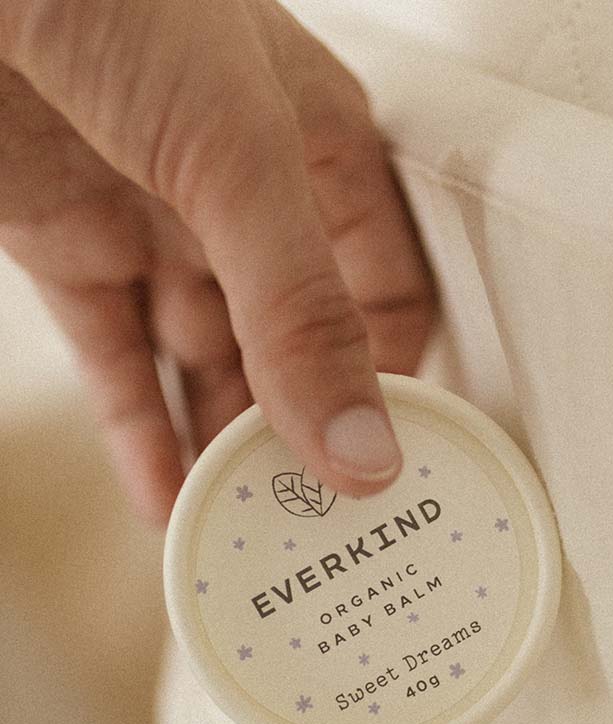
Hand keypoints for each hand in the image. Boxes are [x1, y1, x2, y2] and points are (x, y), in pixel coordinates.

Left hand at [0, 0, 435, 524]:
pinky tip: (162, 500)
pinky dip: (140, 433)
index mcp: (323, 157)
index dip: (394, 382)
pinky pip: (120, 362)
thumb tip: (365, 450)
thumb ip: (302, 312)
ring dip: (222, 448)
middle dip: (304, 433)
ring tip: (242, 533)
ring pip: (209, 364)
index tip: (390, 467)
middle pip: (299, 347)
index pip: (386, 297)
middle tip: (315, 522)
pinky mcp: (72, 245)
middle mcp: (251, 201)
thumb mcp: (237, 156)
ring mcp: (160, 225)